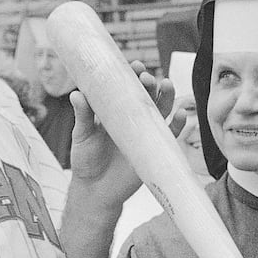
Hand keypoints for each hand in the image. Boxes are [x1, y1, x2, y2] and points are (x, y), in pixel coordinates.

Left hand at [68, 60, 175, 205]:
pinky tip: (181, 114)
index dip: (132, 75)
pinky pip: (170, 134)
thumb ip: (83, 116)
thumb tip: (77, 94)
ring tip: (167, 84)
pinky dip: (179, 124)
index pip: (126, 87)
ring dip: (167, 96)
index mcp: (114, 110)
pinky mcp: (153, 149)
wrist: (96, 191)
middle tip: (147, 77)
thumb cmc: (86, 160)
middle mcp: (132, 118)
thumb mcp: (82, 136)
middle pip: (147, 95)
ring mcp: (145, 132)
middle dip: (149, 83)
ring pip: (161, 110)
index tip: (134, 66)